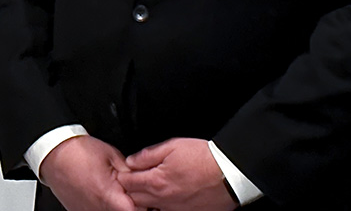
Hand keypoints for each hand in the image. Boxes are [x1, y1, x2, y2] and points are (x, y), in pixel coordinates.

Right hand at [39, 135, 136, 210]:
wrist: (54, 153)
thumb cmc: (79, 152)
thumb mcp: (113, 156)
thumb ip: (130, 172)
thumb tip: (143, 181)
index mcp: (109, 196)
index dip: (145, 203)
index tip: (148, 196)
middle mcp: (98, 210)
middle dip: (133, 204)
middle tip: (131, 190)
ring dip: (119, 204)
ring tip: (117, 190)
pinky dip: (106, 205)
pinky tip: (105, 192)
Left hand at [119, 138, 237, 210]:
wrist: (228, 173)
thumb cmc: (203, 158)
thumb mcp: (173, 146)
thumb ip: (148, 155)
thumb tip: (131, 161)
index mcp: (156, 181)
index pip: (129, 183)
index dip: (123, 177)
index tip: (122, 172)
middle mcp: (162, 200)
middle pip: (135, 200)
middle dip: (130, 190)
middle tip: (132, 182)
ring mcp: (174, 210)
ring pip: (148, 210)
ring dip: (144, 202)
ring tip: (148, 191)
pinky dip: (161, 208)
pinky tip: (164, 200)